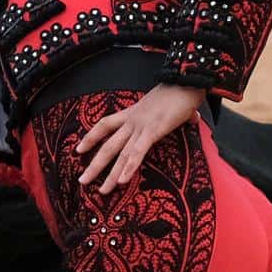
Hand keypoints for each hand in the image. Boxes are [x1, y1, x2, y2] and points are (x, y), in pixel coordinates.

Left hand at [73, 84, 207, 193]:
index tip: (79, 149)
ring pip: (120, 153)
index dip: (90, 137)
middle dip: (94, 165)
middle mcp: (132, 121)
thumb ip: (180, 116)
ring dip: (110, 174)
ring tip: (101, 191)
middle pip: (108, 145)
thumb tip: (193, 118)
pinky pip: (138, 152)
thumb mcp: (171, 105)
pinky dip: (129, 167)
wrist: (187, 79)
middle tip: (82, 181)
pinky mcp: (154, 130)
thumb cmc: (182, 92)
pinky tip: (122, 181)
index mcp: (133, 113)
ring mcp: (141, 126)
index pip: (105, 124)